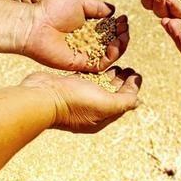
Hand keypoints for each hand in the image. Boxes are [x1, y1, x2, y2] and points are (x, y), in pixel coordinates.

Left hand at [15, 0, 129, 71]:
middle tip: (125, 27)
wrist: (34, 24)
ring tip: (123, 35)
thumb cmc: (52, 10)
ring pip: (109, 55)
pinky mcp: (80, 64)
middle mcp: (86, 42)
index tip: (123, 18)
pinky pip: (100, 64)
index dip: (118, 26)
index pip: (108, 30)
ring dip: (120, 46)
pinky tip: (116, 45)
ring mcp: (84, 54)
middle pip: (111, 43)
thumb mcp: (79, 2)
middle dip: (122, 36)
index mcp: (86, 28)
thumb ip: (97, 7)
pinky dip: (111, 57)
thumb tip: (113, 11)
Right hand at [20, 67, 141, 132]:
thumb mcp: (105, 104)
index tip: (136, 73)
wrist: (41, 96)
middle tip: (128, 68)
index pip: (122, 102)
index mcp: (101, 117)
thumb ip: (124, 102)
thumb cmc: (74, 101)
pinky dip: (95, 72)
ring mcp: (78, 98)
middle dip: (122, 82)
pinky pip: (86, 79)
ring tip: (116, 65)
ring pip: (99, 86)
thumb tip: (139, 101)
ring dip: (110, 76)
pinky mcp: (68, 87)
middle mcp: (90, 110)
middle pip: (112, 94)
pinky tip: (97, 62)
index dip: (132, 88)